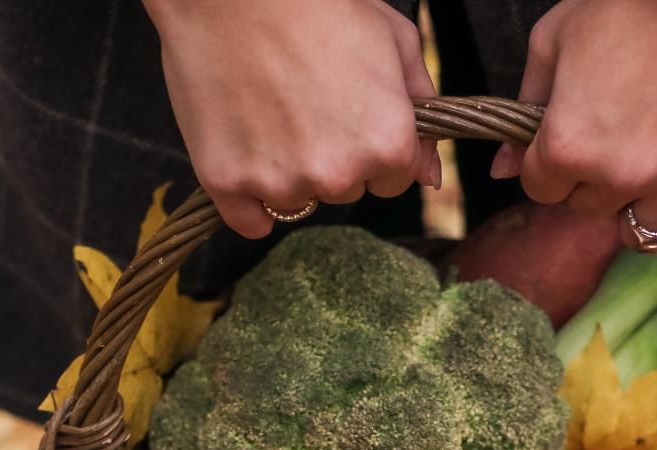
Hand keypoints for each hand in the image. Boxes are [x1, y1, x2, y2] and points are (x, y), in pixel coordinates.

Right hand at [145, 0, 439, 238]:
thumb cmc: (315, 4)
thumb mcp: (394, 39)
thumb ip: (422, 109)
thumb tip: (429, 177)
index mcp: (388, 144)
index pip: (395, 180)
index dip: (374, 145)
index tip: (348, 113)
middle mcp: (339, 174)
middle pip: (347, 191)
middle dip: (333, 157)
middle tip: (304, 102)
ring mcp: (281, 183)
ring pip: (299, 201)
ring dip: (290, 173)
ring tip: (270, 112)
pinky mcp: (227, 184)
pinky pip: (251, 221)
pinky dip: (249, 199)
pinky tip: (246, 153)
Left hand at [496, 0, 656, 247]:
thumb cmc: (625, 2)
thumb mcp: (554, 40)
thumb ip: (525, 107)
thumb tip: (501, 167)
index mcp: (568, 144)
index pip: (539, 188)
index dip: (545, 161)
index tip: (564, 134)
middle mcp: (618, 173)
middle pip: (586, 208)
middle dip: (588, 179)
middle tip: (607, 134)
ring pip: (638, 228)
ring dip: (631, 202)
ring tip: (640, 165)